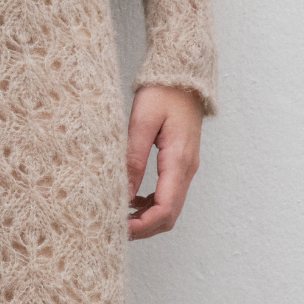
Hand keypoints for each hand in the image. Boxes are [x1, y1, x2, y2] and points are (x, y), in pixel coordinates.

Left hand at [126, 82, 202, 239]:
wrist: (182, 75)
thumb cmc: (162, 92)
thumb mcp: (142, 121)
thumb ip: (133, 158)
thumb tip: (125, 195)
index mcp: (179, 161)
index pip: (165, 208)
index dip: (144, 225)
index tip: (120, 227)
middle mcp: (187, 169)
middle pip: (170, 215)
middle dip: (145, 227)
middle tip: (116, 227)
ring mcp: (187, 167)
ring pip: (171, 207)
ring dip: (148, 218)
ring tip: (121, 216)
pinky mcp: (181, 162)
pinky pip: (170, 193)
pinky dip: (152, 204)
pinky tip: (133, 199)